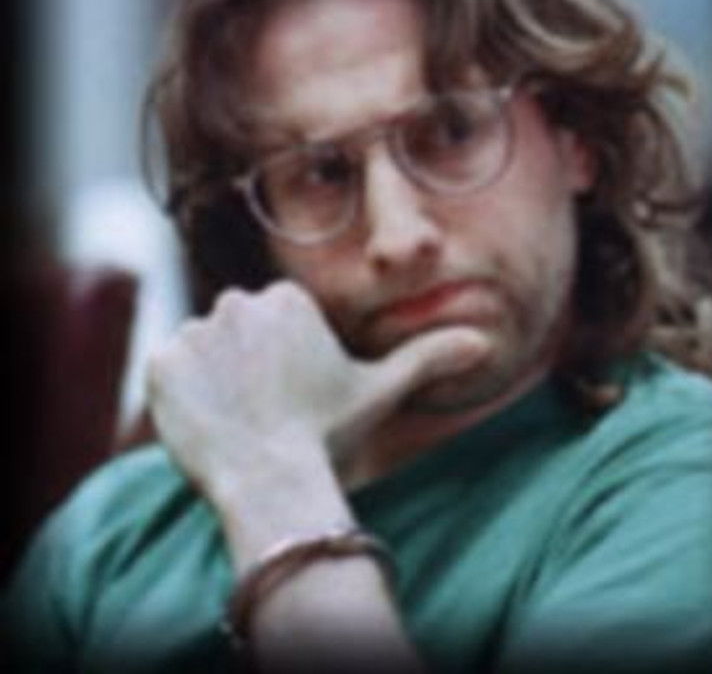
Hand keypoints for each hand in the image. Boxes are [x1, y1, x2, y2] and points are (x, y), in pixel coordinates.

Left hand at [146, 281, 488, 500]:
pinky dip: (186, 395)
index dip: (288, 369)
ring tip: (244, 421)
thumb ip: (429, 358)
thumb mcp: (382, 391)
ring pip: (208, 354)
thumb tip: (484, 342)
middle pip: (242, 337)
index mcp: (287, 299)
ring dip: (220, 382)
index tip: (297, 400)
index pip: (279, 330)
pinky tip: (212, 421)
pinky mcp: (161, 362)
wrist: (272, 478)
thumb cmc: (329, 433)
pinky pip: (173, 372)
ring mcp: (194, 330)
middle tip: (272, 413)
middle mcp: (236, 301)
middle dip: (253, 369)